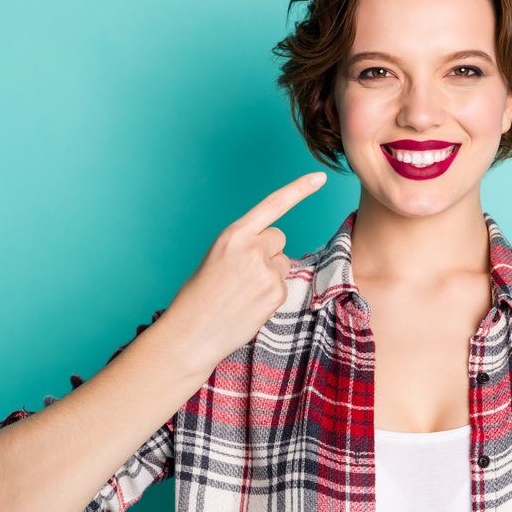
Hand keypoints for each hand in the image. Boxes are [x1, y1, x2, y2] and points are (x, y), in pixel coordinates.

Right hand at [162, 171, 326, 371]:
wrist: (192, 333)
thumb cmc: (199, 296)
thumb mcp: (216, 258)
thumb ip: (244, 246)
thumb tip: (271, 249)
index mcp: (233, 235)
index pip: (273, 205)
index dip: (298, 189)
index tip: (320, 178)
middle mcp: (252, 248)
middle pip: (278, 238)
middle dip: (268, 252)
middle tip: (243, 274)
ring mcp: (267, 271)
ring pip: (282, 263)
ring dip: (270, 275)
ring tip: (243, 293)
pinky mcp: (276, 292)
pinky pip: (282, 285)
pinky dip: (270, 295)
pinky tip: (249, 305)